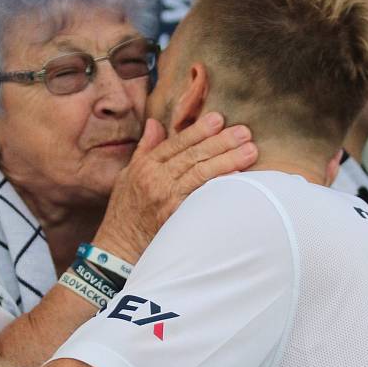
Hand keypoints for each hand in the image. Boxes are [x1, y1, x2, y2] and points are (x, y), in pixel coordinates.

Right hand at [94, 112, 256, 262]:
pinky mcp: (175, 216)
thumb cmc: (124, 212)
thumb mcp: (127, 175)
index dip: (198, 130)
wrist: (117, 247)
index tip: (219, 118)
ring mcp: (165, 198)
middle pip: (192, 155)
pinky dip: (220, 186)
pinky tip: (238, 178)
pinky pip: (202, 197)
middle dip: (221, 142)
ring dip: (227, 160)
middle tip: (244, 132)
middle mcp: (155, 179)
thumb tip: (155, 123)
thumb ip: (145, 149)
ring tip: (250, 151)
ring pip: (200, 173)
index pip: (176, 143)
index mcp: (144, 166)